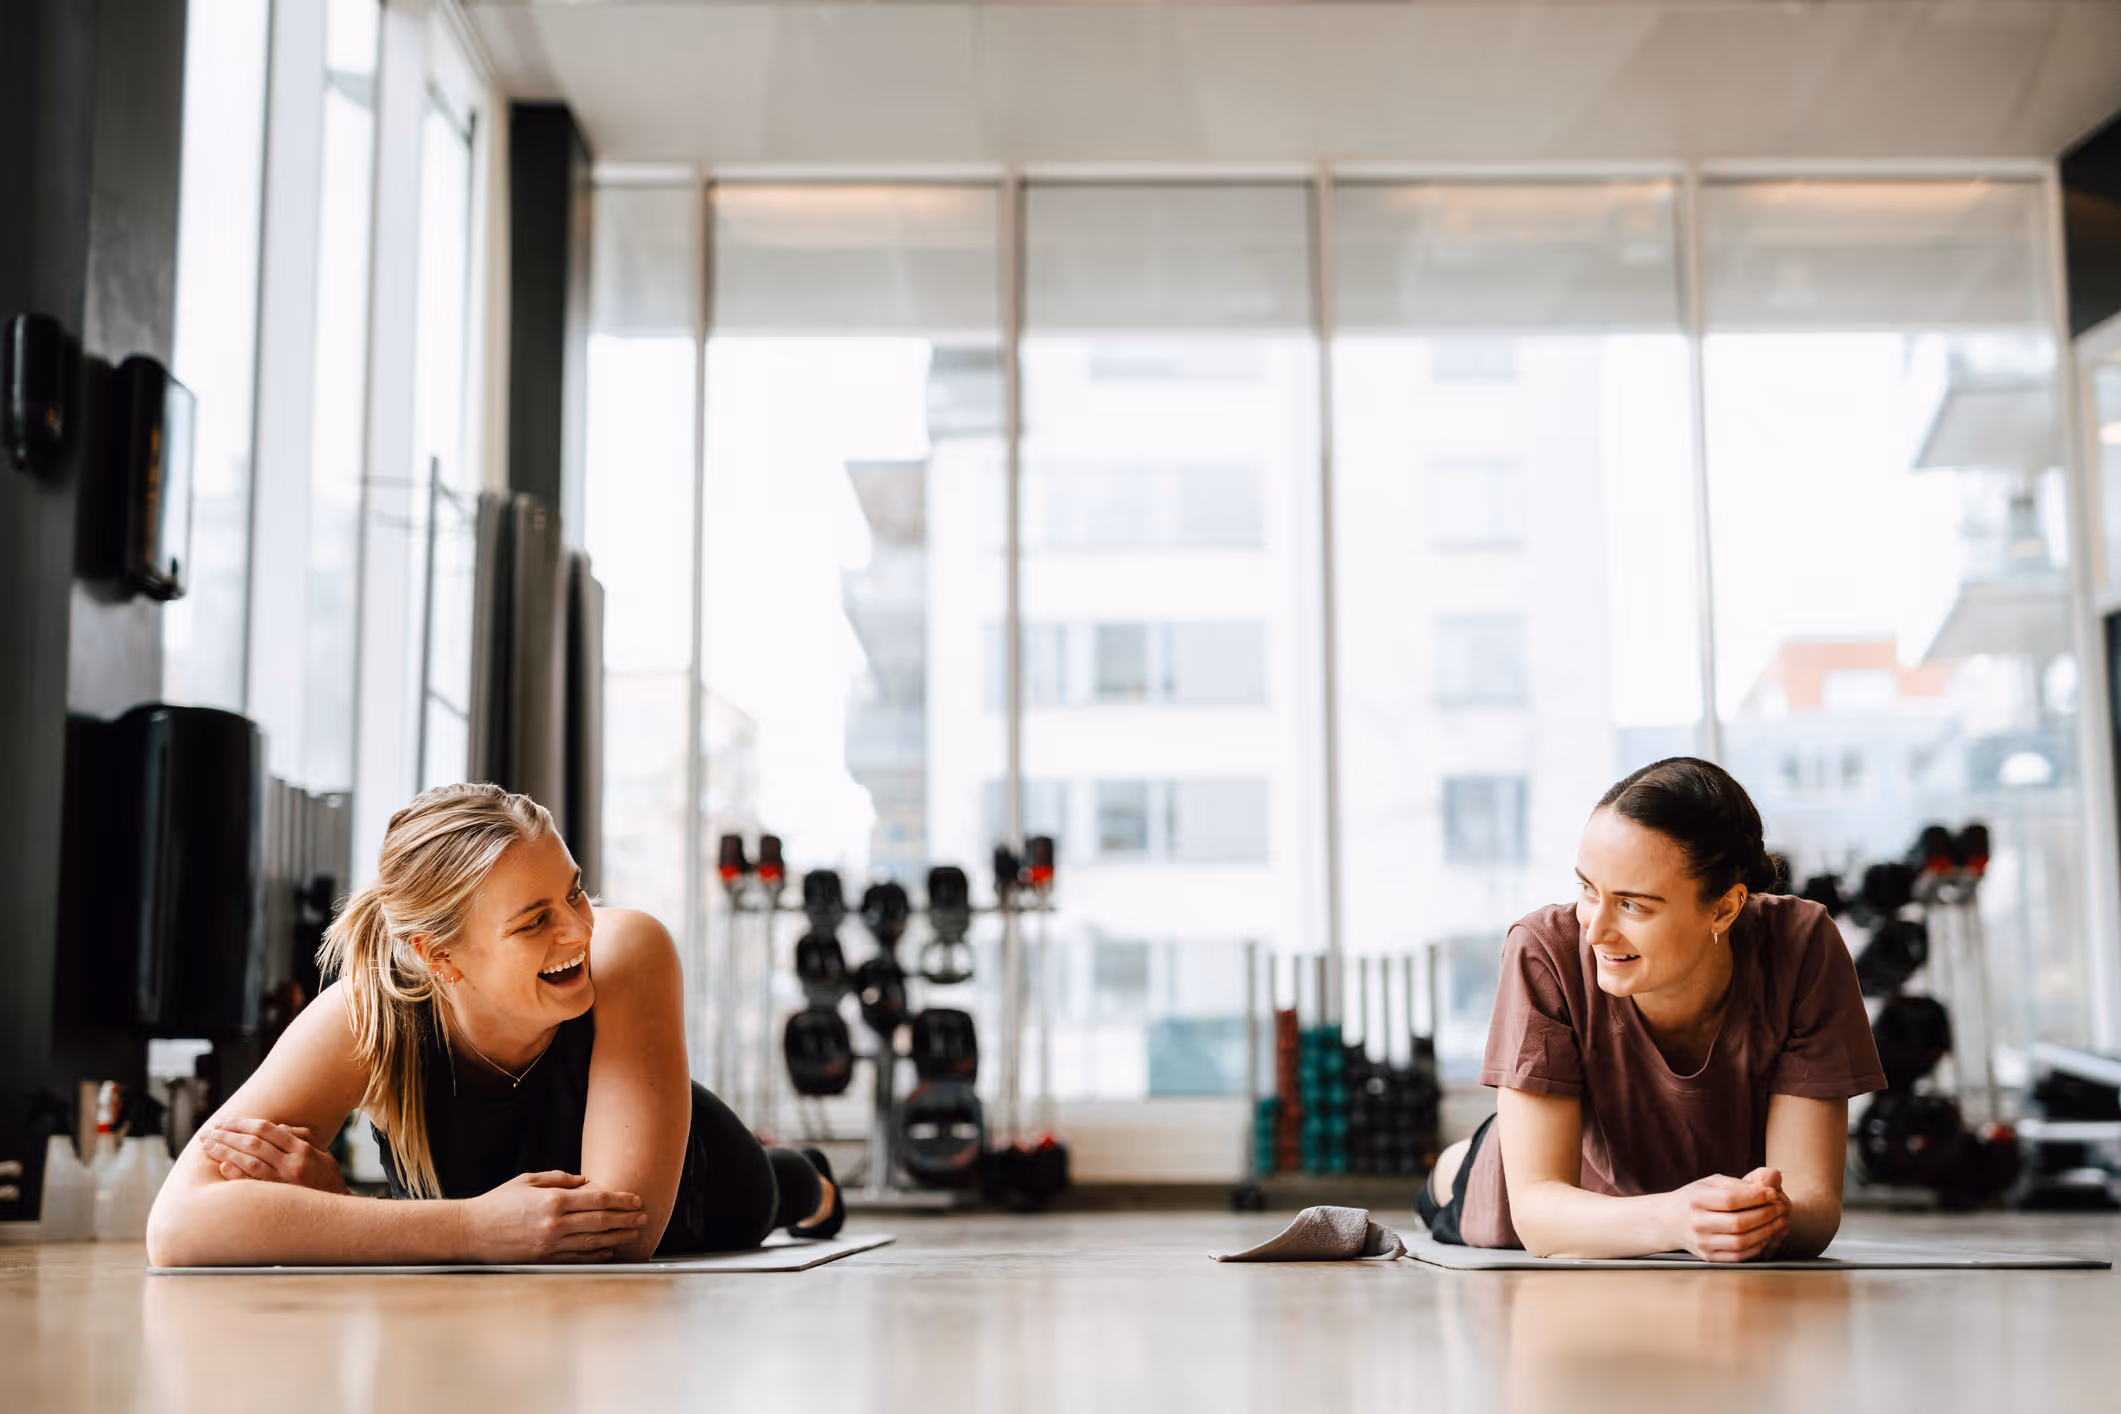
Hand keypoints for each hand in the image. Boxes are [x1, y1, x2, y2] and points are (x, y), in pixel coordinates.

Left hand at [199, 1119, 350, 1194]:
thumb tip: (277, 1128)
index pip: (267, 1129)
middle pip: (254, 1143)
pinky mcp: (277, 1199)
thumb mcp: (321, 1152)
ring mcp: (284, 1182)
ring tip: (208, 1145)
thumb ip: (301, 1136)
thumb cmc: (326, 1179)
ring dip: (225, 1151)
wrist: (333, 1212)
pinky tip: (222, 1165)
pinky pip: (252, 1184)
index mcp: (302, 1149)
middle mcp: (292, 1164)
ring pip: (249, 1162)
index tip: (224, 1122)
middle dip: (228, 1135)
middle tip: (208, 1132)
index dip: (242, 1123)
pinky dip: (235, 1174)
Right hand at [461, 1171, 648, 1263]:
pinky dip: (596, 1255)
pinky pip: (577, 1259)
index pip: (597, 1199)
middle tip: (643, 1217)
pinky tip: (609, 1251)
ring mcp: (550, 1245)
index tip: (637, 1199)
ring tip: (634, 1233)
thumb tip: (587, 1182)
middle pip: (601, 1222)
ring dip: (617, 1238)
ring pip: (593, 1243)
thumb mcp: (529, 1181)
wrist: (471, 1231)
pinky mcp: (544, 1260)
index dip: (621, 1200)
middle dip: (626, 1219)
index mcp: (553, 1201)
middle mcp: (555, 1224)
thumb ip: (560, 1179)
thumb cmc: (499, 1203)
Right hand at [1667, 1169, 1789, 1262]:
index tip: (1771, 1192)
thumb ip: (1736, 1184)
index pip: (1731, 1199)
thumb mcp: (1708, 1184)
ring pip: (1742, 1241)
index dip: (1756, 1196)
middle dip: (1766, 1214)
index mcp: (1695, 1200)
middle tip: (1780, 1207)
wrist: (1667, 1222)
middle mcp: (1697, 1223)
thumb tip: (1767, 1183)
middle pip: (1739, 1222)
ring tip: (1778, 1221)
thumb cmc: (1692, 1199)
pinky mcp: (1709, 1256)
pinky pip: (1739, 1255)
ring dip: (1766, 1231)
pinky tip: (1766, 1235)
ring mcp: (1703, 1243)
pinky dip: (1758, 1246)